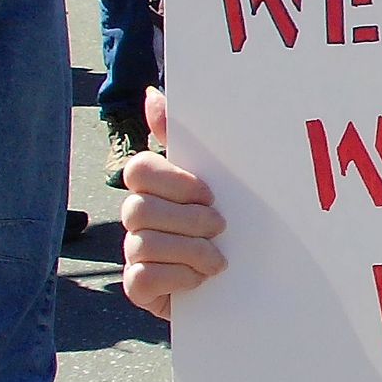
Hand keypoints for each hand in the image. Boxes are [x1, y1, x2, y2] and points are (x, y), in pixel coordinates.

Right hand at [120, 88, 226, 319]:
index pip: (140, 169)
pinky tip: (200, 279)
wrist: (246, 278)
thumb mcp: (221, 178)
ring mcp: (135, 252)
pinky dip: (177, 279)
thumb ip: (190, 138)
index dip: (174, 182)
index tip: (210, 193)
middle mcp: (139, 215)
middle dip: (188, 220)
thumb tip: (153, 95)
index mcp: (156, 185)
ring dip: (190, 252)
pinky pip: (141, 279)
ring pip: (142, 244)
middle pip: (139, 208)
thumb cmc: (230, 221)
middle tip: (221, 227)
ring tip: (218, 260)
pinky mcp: (139, 287)